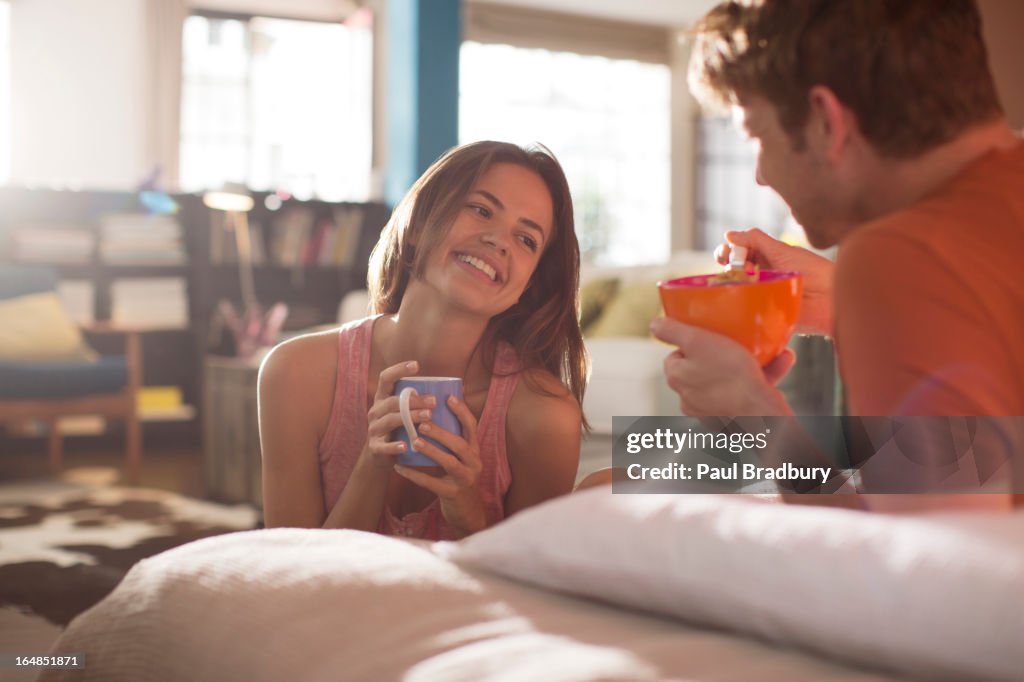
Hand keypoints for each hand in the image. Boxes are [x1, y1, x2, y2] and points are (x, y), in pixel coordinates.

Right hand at [362, 361, 435, 471]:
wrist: (380, 458)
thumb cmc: (399, 430)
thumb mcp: (404, 413)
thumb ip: (419, 402)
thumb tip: (455, 390)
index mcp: (382, 399)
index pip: (385, 378)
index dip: (398, 370)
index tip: (416, 365)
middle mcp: (375, 411)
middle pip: (392, 401)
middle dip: (413, 400)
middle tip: (433, 401)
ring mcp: (373, 429)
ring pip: (390, 420)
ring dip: (409, 418)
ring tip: (428, 417)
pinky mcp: (374, 447)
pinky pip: (383, 446)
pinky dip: (394, 446)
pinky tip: (405, 445)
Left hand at [394, 394, 486, 536]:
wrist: (467, 513)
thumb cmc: (459, 480)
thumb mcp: (462, 460)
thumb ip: (452, 443)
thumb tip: (430, 416)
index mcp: (475, 451)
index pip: (472, 427)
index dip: (461, 411)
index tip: (448, 397)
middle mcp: (474, 463)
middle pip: (460, 444)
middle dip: (442, 432)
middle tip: (423, 423)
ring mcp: (465, 480)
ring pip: (449, 462)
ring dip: (431, 450)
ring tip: (414, 441)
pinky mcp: (453, 495)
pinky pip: (432, 483)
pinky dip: (415, 475)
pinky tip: (400, 468)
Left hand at [650, 316, 792, 416]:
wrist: (761, 415)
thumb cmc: (730, 377)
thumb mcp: (698, 341)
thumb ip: (673, 331)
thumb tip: (654, 324)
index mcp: (677, 378)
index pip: (676, 355)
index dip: (692, 343)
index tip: (708, 336)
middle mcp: (690, 398)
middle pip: (704, 367)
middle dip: (724, 352)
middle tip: (739, 342)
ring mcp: (712, 410)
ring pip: (729, 379)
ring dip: (749, 364)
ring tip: (767, 352)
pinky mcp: (735, 417)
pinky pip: (746, 392)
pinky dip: (762, 379)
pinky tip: (780, 363)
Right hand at [716, 228, 834, 335]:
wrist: (831, 299)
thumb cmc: (813, 272)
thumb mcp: (782, 251)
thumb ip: (756, 240)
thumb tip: (729, 234)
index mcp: (765, 260)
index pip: (737, 253)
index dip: (728, 251)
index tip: (727, 252)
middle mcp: (759, 277)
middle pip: (731, 270)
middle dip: (727, 264)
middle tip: (733, 265)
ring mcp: (758, 296)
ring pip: (733, 289)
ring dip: (729, 283)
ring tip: (741, 280)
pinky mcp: (760, 315)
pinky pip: (740, 312)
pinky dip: (733, 305)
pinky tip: (736, 298)